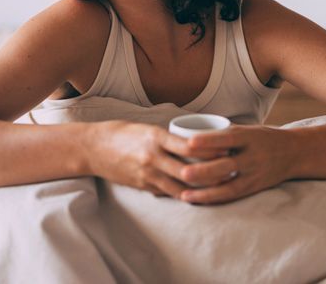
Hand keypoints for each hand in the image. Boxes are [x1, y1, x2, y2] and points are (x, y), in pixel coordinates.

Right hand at [86, 120, 239, 198]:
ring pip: (182, 187)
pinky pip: (169, 193)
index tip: (228, 149)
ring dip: (203, 189)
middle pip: (190, 170)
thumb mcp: (146, 129)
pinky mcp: (144, 186)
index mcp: (156, 137)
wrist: (92, 148)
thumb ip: (167, 137)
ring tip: (222, 187)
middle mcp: (153, 156)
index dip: (211, 150)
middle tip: (233, 171)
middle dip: (213, 173)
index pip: (189, 145)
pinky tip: (199, 196)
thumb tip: (194, 142)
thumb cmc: (121, 133)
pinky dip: (185, 195)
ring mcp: (148, 174)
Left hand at [178, 124, 294, 204]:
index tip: (189, 142)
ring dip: (206, 192)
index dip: (209, 140)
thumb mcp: (246, 130)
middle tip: (182, 172)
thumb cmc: (262, 138)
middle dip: (204, 171)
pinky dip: (215, 199)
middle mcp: (253, 157)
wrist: (294, 153)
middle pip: (227, 165)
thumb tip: (188, 132)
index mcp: (249, 137)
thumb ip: (222, 133)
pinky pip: (233, 195)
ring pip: (229, 186)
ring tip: (184, 194)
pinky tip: (197, 201)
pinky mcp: (254, 188)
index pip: (228, 139)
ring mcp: (255, 175)